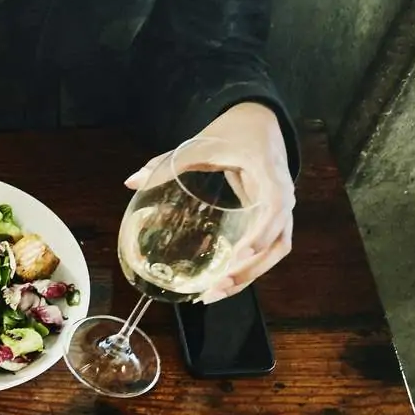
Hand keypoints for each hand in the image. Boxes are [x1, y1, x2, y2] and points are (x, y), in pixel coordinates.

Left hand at [126, 101, 293, 299]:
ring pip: (277, 249)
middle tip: (217, 285)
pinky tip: (224, 282)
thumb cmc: (231, 132)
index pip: (276, 206)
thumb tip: (132, 182)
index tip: (238, 254)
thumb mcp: (201, 143)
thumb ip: (168, 163)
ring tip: (216, 292)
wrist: (259, 122)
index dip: (261, 232)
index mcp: (268, 172)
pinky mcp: (276, 218)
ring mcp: (283, 208)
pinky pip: (272, 248)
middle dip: (250, 267)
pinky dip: (252, 268)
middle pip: (278, 239)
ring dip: (251, 274)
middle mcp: (283, 193)